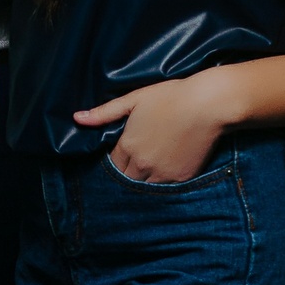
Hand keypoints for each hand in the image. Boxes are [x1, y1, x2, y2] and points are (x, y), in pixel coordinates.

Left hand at [74, 72, 240, 182]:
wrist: (207, 104)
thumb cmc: (170, 97)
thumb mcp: (134, 99)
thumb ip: (104, 113)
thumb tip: (76, 118)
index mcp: (127, 146)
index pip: (113, 164)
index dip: (118, 159)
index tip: (126, 152)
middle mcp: (141, 164)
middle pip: (126, 179)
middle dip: (128, 171)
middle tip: (139, 160)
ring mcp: (162, 174)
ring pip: (144, 186)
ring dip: (145, 179)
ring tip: (153, 165)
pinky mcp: (181, 178)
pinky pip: (166, 188)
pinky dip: (164, 182)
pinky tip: (168, 168)